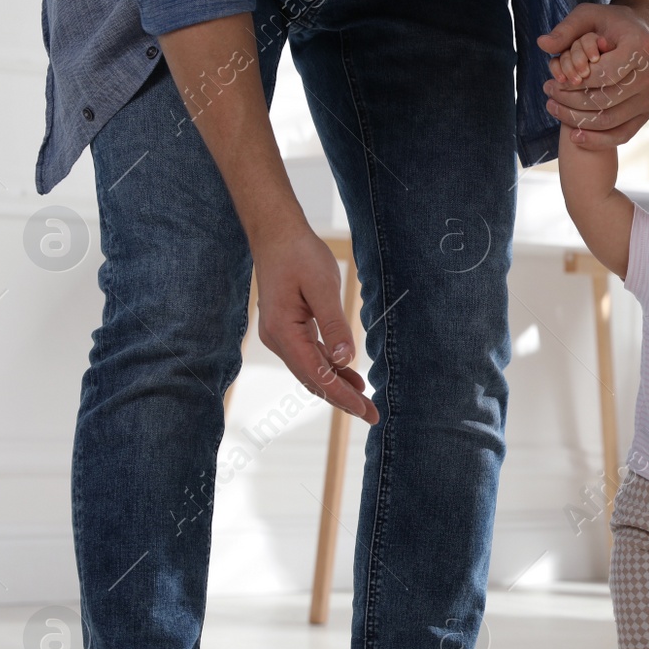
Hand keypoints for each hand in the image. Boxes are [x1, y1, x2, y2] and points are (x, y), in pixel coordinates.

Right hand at [251, 228, 377, 423]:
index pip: (315, 374)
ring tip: (365, 400)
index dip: (342, 395)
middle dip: (342, 399)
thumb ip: (334, 325)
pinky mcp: (288, 327)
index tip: (365, 410)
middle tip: (372, 415)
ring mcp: (281, 334)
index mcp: (283, 331)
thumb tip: (345, 360)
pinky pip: (310, 355)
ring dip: (337, 386)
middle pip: (312, 379)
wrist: (276, 233)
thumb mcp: (322, 288)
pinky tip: (349, 375)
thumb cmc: (299, 254)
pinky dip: (330, 368)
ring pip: (311, 370)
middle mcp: (277, 339)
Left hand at [537, 3, 648, 148]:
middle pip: (606, 100)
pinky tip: (574, 136)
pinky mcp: (648, 112)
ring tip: (554, 108)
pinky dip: (597, 140)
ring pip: (610, 120)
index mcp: (641, 48)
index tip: (553, 81)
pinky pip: (622, 134)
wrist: (640, 33)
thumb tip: (542, 44)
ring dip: (577, 120)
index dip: (575, 82)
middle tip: (548, 93)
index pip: (605, 74)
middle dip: (571, 101)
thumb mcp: (587, 15)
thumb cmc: (610, 24)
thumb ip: (565, 30)